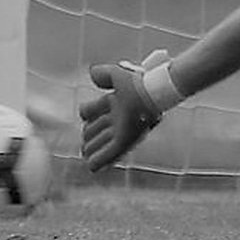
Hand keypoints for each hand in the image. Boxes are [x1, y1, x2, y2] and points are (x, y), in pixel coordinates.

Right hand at [79, 50, 170, 171]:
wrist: (153, 92)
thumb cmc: (138, 81)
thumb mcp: (117, 73)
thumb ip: (103, 73)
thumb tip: (91, 74)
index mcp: (115, 101)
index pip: (91, 110)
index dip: (87, 111)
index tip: (86, 112)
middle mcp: (118, 117)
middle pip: (94, 129)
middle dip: (88, 134)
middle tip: (86, 138)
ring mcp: (121, 130)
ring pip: (99, 143)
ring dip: (92, 149)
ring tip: (86, 152)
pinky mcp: (126, 140)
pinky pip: (110, 154)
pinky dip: (100, 160)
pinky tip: (92, 166)